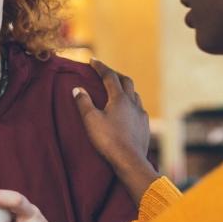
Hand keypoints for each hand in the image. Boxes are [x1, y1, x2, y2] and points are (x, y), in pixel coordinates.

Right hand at [73, 59, 157, 203]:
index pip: (109, 76)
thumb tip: (77, 89)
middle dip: (115, 74)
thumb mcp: (91, 120)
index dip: (100, 67)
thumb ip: (83, 102)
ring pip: (135, 94)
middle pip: (126, 81)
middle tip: (105, 73)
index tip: (92, 60)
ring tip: (117, 90)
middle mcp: (133, 103)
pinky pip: (139, 108)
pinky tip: (128, 110)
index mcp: (119, 98)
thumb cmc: (108, 140)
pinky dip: (131, 103)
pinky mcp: (145, 126)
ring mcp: (141, 114)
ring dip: (125, 88)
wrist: (130, 161)